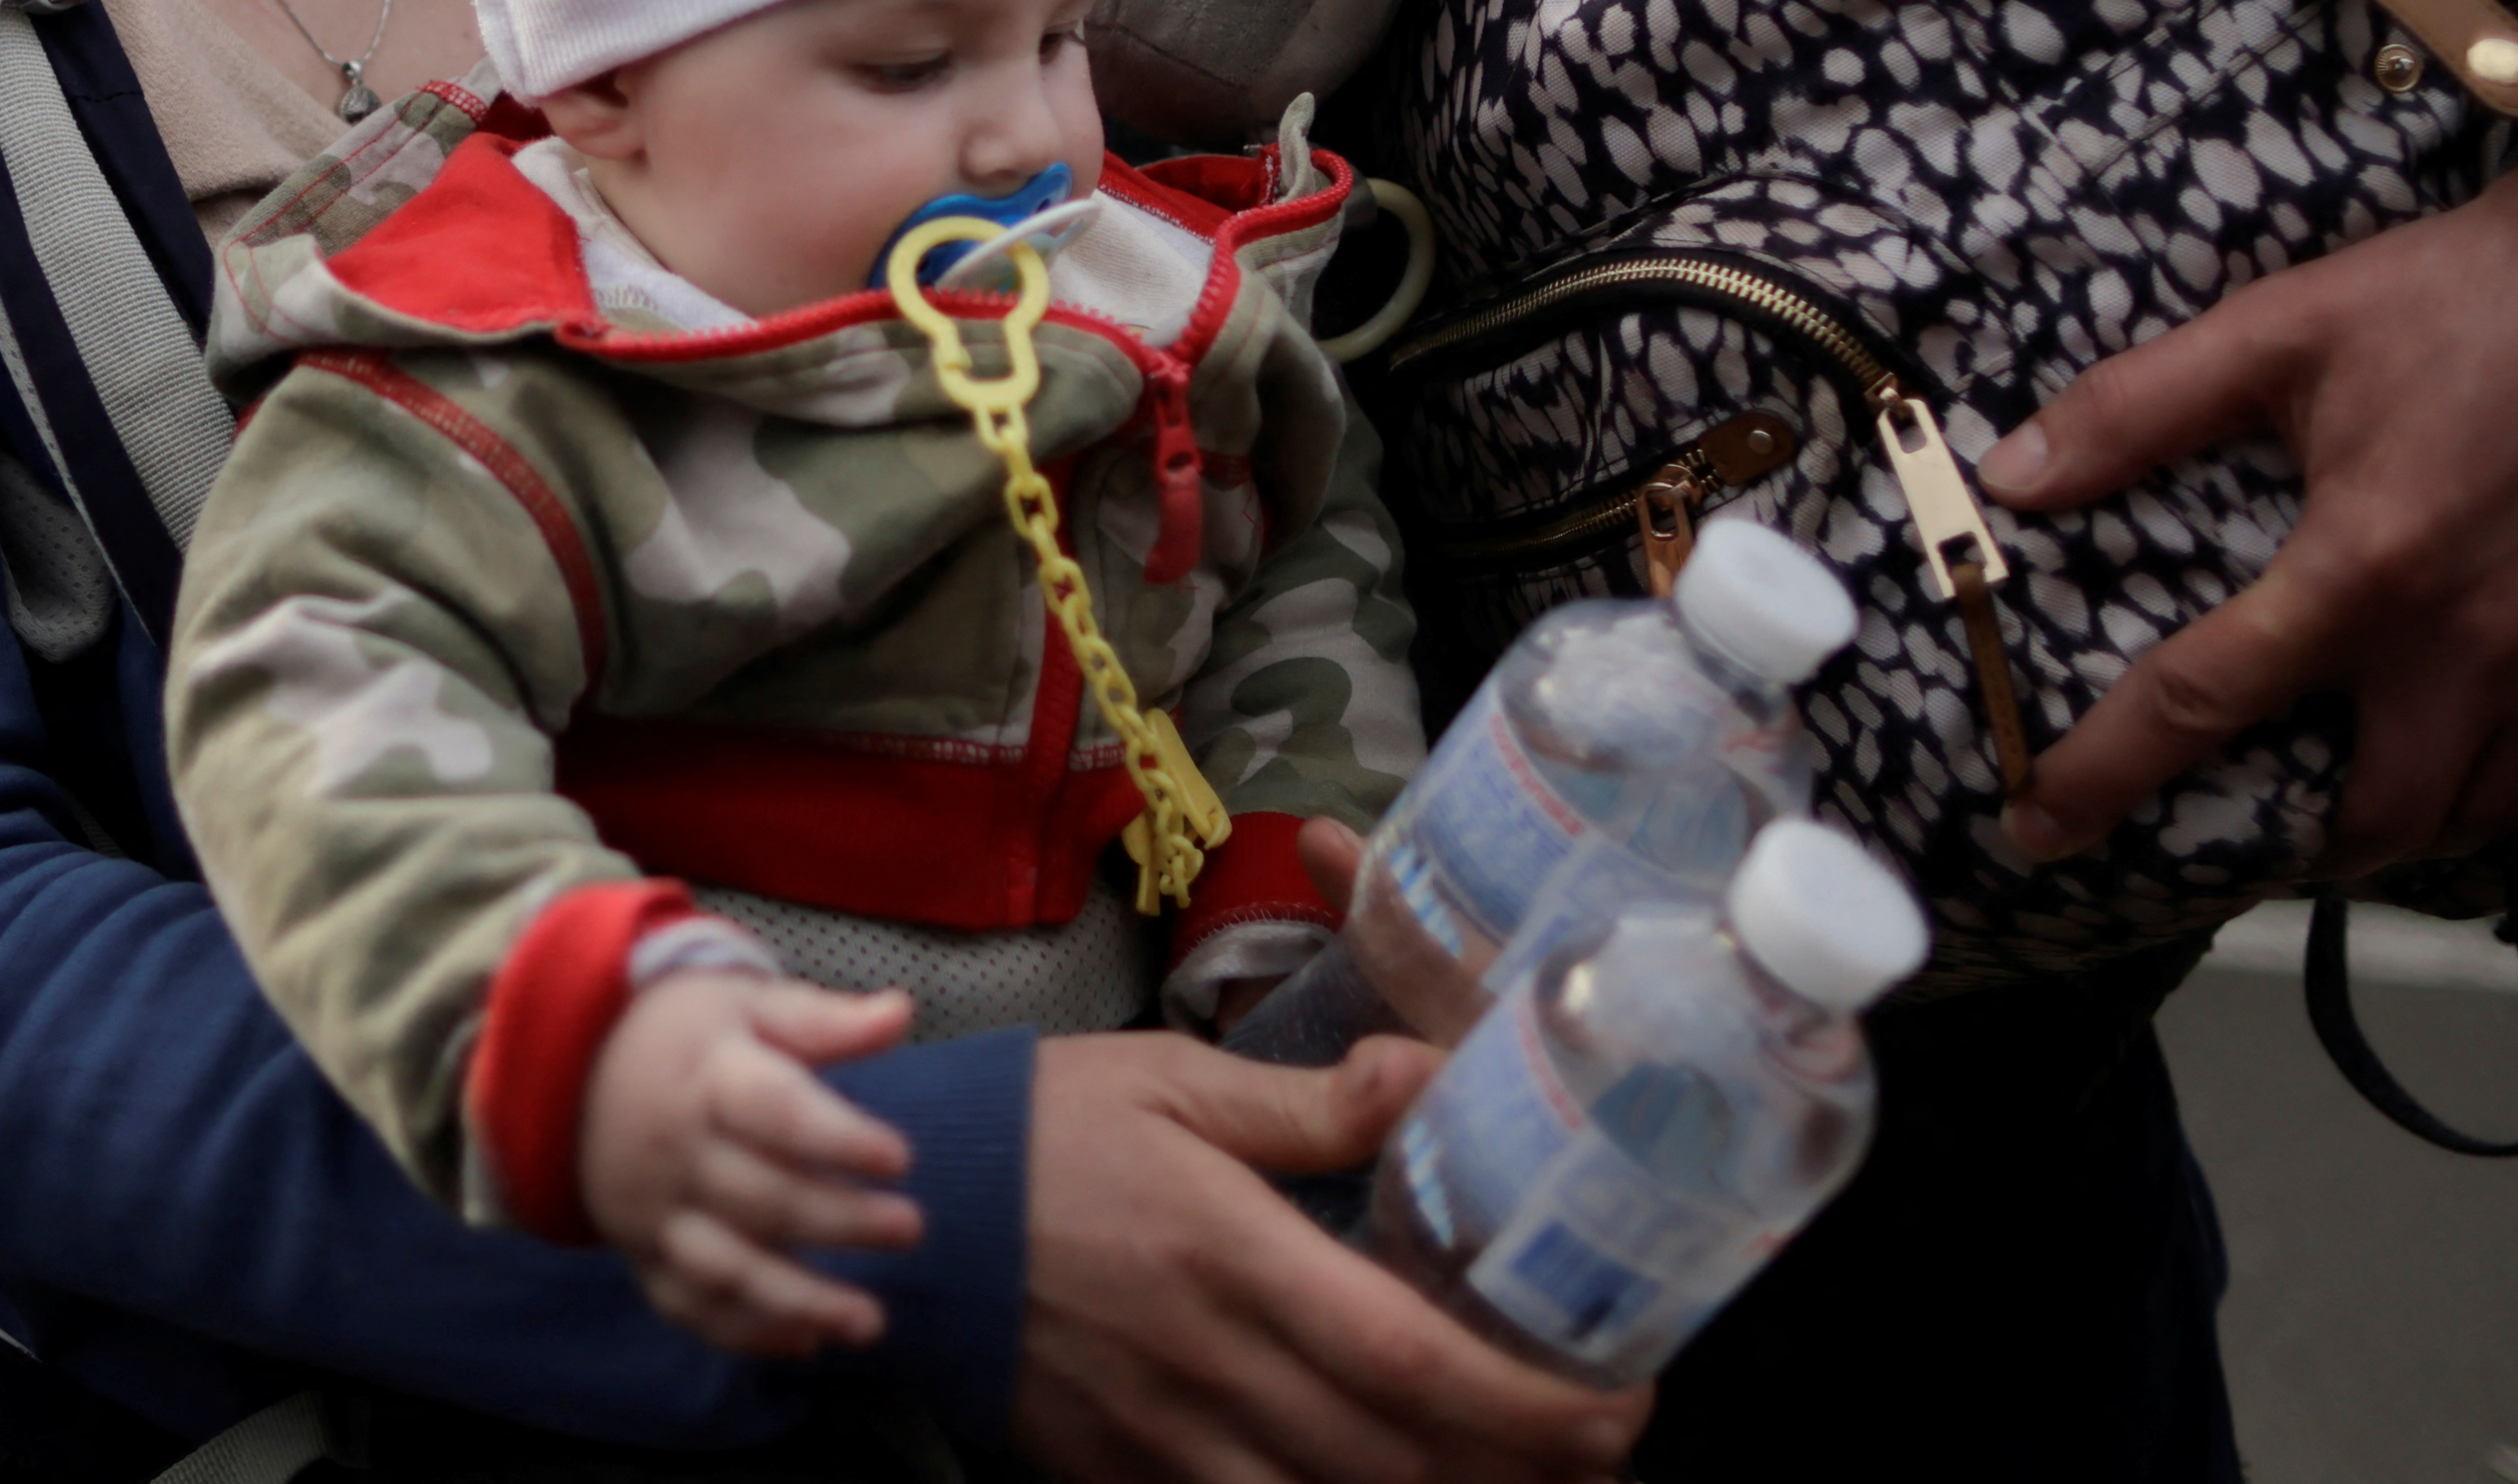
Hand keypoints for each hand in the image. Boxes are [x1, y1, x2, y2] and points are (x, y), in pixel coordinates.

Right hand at [576, 972, 920, 1357]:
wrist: (576, 1070)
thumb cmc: (690, 1032)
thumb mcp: (750, 1006)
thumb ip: (825, 1021)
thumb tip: (902, 1012)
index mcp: (707, 1078)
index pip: (775, 1111)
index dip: (838, 1138)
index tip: (900, 1158)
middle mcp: (676, 1152)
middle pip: (762, 1198)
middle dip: (840, 1221)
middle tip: (911, 1229)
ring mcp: (654, 1213)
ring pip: (727, 1269)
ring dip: (799, 1302)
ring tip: (870, 1322)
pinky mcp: (643, 1255)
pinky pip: (690, 1306)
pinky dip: (746, 1332)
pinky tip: (806, 1342)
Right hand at [1013, 1032, 1644, 1483]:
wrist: (896, 1217)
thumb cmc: (1044, 1133)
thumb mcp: (1175, 1083)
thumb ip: (1311, 1101)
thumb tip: (1430, 1074)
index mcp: (1234, 1256)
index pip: (1411, 1357)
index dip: (1529, 1402)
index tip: (1621, 1401)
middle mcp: (1213, 1367)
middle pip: (1401, 1461)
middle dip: (1522, 1476)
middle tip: (1602, 1454)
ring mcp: (1167, 1440)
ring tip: (1519, 1480)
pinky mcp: (1127, 1477)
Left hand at [1976, 126, 2517, 889]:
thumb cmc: (2470, 288)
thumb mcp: (2283, 327)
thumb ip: (2137, 408)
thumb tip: (2009, 476)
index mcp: (2366, 565)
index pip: (2201, 704)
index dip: (2102, 779)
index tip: (2036, 832)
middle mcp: (2479, 644)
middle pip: (2372, 818)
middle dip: (2304, 845)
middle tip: (2272, 824)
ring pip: (2498, 822)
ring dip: (2433, 833)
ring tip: (2389, 799)